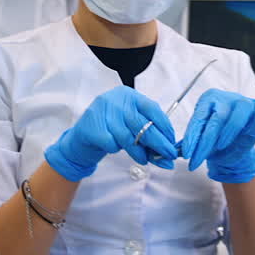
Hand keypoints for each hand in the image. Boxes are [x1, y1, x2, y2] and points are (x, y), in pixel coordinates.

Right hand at [45, 86, 177, 181]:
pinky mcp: (92, 126)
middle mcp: (115, 99)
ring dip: (139, 151)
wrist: (81, 139)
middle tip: (168, 156)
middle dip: (158, 142)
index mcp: (128, 95)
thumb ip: (148, 134)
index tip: (173, 141)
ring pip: (128, 136)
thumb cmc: (110, 131)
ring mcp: (102, 111)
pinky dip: (116, 149)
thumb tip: (169, 152)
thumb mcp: (130, 127)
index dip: (165, 126)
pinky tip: (114, 148)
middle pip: (142, 123)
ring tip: (143, 159)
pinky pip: (112, 143)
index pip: (152, 108)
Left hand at [180, 89, 254, 183]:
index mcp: (208, 100)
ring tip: (219, 149)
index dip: (192, 138)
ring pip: (237, 116)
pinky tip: (241, 141)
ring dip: (228, 136)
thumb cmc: (215, 137)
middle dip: (206, 143)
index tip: (187, 154)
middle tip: (197, 160)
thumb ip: (190, 144)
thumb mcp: (200, 140)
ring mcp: (244, 101)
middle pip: (217, 119)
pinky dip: (250, 130)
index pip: (199, 118)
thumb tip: (174, 152)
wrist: (235, 141)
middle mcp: (226, 98)